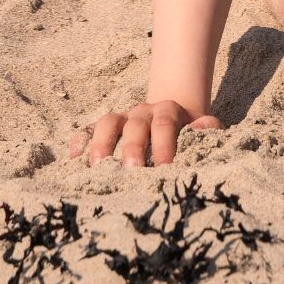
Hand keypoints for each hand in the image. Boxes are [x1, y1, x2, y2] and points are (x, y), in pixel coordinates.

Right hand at [80, 98, 219, 167]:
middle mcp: (143, 112)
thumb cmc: (189, 131)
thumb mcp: (204, 127)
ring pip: (108, 123)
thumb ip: (208, 129)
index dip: (164, 146)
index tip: (165, 169)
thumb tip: (202, 129)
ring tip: (98, 167)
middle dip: (132, 148)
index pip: (164, 125)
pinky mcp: (107, 127)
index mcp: (168, 112)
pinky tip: (75, 157)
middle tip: (131, 170)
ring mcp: (123, 118)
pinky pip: (89, 128)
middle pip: (135, 125)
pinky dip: (80, 140)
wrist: (174, 113)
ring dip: (102, 144)